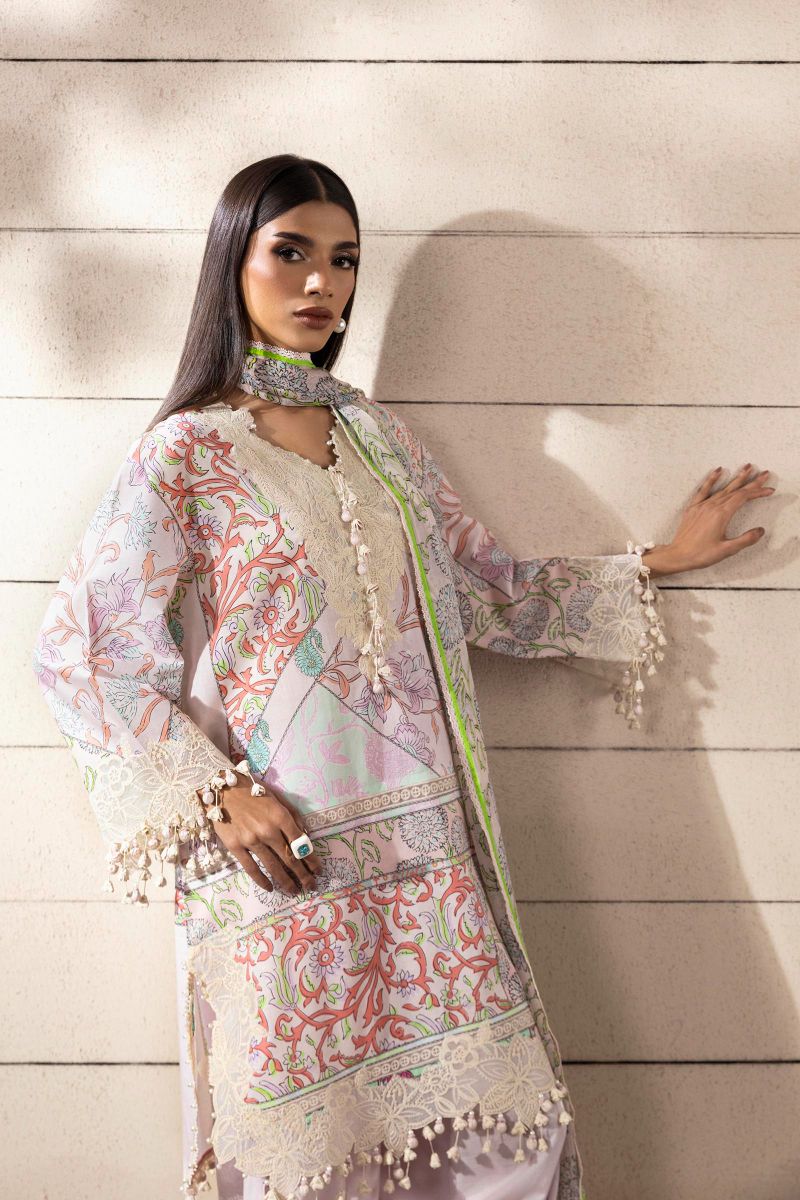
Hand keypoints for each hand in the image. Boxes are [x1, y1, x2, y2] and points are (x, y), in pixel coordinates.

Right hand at [210, 781, 321, 894]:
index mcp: (280, 816)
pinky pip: (251, 868)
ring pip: (273, 866)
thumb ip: (292, 815)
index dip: (311, 859)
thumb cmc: (251, 790)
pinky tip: (270, 888)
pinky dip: (262, 881)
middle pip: (289, 858)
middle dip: (303, 875)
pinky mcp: (235, 847)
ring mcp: (251, 840)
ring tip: (294, 890)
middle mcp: (268, 830)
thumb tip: (305, 835)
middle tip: (311, 886)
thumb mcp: (277, 797)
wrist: (220, 788)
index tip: (318, 870)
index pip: (301, 843)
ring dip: (286, 881)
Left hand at [643, 464, 775, 575]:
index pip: (743, 498)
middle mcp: (712, 506)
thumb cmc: (700, 554)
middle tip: (764, 473)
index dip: (757, 492)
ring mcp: (702, 505)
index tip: (769, 490)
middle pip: (736, 490)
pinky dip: (711, 479)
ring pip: (723, 488)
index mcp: (721, 515)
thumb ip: (745, 540)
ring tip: (747, 467)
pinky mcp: (693, 508)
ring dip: (736, 478)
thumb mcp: (726, 550)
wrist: (678, 555)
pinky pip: (703, 490)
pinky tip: (718, 471)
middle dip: (752, 482)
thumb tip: (760, 530)